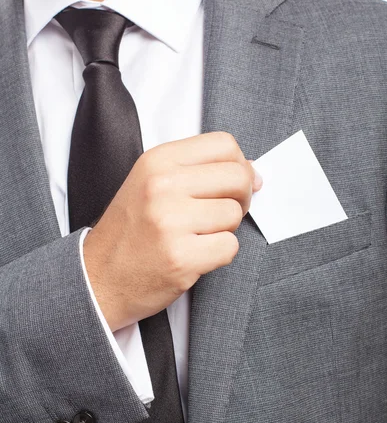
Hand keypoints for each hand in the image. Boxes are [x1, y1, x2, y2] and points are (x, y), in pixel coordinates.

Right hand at [83, 132, 261, 331]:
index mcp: (157, 161)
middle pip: (237, 178)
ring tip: (198, 236)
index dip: (239, 165)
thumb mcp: (152, 184)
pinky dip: (219, 254)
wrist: (98, 278)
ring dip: (225, 230)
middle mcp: (163, 186)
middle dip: (241, 198)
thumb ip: (198, 171)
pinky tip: (195, 255)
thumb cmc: (130, 232)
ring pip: (234, 215)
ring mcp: (171, 222)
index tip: (234, 184)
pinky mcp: (181, 257)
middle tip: (223, 213)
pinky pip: (230, 247)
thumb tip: (253, 171)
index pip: (224, 145)